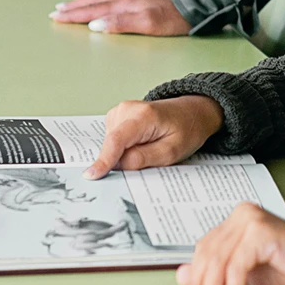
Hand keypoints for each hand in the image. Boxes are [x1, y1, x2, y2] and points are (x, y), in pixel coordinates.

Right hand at [50, 0, 190, 36]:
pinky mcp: (140, 1)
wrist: (196, 8)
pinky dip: (97, 2)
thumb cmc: (174, 19)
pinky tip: (98, 5)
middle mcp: (126, 0)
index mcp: (125, 5)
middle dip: (73, 7)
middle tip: (56, 11)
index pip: (92, 10)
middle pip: (93, 2)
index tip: (57, 17)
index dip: (74, 15)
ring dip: (83, 3)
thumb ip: (121, 24)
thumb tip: (95, 25)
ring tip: (70, 5)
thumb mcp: (148, 24)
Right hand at [85, 95, 223, 177]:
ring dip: (124, 152)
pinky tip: (141, 142)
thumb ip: (143, 159)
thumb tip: (117, 165)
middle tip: (149, 158)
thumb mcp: (171, 152)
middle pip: (112, 143)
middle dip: (121, 159)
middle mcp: (128, 109)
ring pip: (111, 142)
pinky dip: (123, 146)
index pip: (117, 140)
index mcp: (144, 116)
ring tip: (149, 146)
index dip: (104, 160)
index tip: (92, 175)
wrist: (192, 112)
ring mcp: (122, 110)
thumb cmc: (186, 130)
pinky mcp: (119, 115)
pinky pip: (113, 138)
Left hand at [175, 203, 284, 284]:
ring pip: (219, 262)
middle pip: (209, 254)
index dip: (194, 277)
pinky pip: (237, 267)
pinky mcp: (261, 233)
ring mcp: (252, 220)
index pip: (205, 248)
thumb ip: (218, 273)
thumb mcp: (248, 275)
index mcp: (238, 218)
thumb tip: (182, 276)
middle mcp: (243, 214)